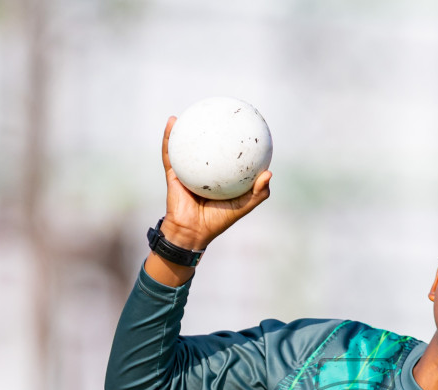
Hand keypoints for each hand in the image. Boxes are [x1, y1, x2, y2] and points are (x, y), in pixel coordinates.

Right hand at [157, 115, 271, 251]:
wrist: (191, 232)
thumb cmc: (217, 221)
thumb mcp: (242, 207)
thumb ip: (258, 193)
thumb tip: (269, 173)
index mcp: (221, 177)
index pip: (232, 156)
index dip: (239, 142)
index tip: (248, 126)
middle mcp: (205, 171)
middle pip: (210, 146)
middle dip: (214, 128)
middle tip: (222, 111)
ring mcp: (188, 170)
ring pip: (188, 145)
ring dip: (188, 127)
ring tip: (192, 109)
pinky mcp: (173, 172)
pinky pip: (170, 151)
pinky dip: (169, 136)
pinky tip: (172, 122)